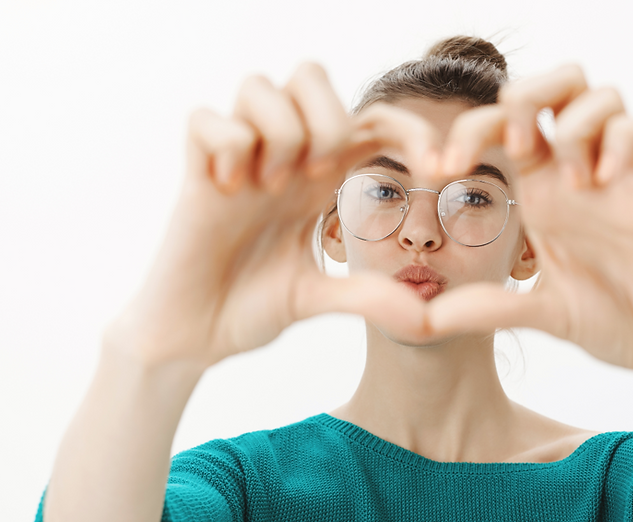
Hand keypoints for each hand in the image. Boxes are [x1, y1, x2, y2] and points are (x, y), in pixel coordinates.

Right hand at [109, 63, 440, 367]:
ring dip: (279, 135)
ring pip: (261, 86)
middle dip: (329, 118)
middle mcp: (281, 159)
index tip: (439, 171)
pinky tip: (228, 190)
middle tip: (319, 176)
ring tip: (269, 188)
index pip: (371, 121)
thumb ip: (368, 297)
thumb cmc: (250, 308)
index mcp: (318, 179)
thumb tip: (426, 318)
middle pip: (312, 74)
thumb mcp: (318, 298)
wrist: (193, 336)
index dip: (411, 131)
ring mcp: (237, 161)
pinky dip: (227, 148)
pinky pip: (208, 119)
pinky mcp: (194, 173)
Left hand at [428, 64, 632, 382]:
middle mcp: (579, 174)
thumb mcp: (538, 315)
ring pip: (603, 95)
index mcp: (543, 192)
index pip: (502, 127)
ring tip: (575, 184)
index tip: (443, 169)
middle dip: (525, 96)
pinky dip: (627, 141)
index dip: (467, 130)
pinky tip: (610, 182)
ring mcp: (625, 178)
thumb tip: (422, 321)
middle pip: (554, 86)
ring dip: (576, 126)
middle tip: (516, 149)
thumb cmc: (610, 321)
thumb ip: (485, 309)